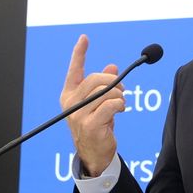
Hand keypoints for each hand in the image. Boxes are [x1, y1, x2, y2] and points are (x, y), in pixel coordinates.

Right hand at [61, 35, 124, 176]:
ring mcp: (79, 115)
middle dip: (113, 81)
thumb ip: (104, 86)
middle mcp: (71, 104)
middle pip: (95, 79)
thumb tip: (113, 67)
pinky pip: (111, 105)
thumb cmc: (97, 127)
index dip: (79, 53)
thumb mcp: (99, 104)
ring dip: (119, 95)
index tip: (84, 38)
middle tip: (122, 90)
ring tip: (121, 103)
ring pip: (105, 91)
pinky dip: (120, 105)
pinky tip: (120, 111)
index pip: (74, 71)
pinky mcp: (90, 125)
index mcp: (69, 96)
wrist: (94, 154)